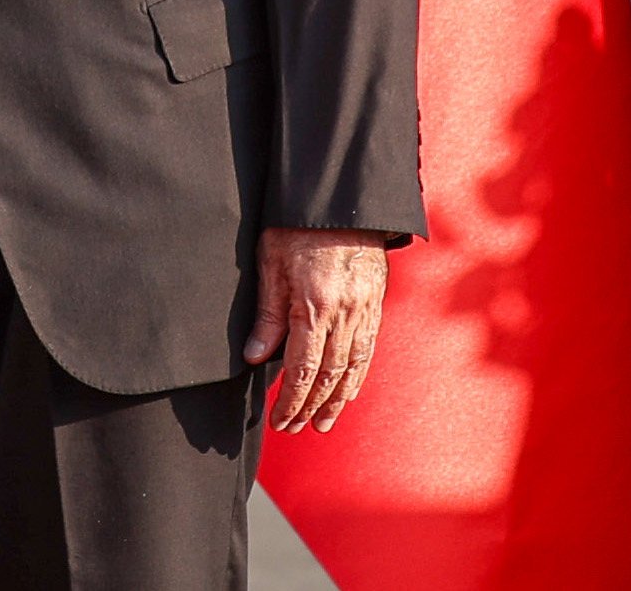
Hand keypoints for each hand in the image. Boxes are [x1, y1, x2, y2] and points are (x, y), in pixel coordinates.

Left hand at [245, 226, 389, 432]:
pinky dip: (356, 376)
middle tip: (294, 428)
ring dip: (336, 400)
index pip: (302, 369)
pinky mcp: (374, 305)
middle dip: (310, 407)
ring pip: (352, 368)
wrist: (341, 202)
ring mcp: (364, 312)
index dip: (291, 400)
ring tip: (322, 423)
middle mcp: (344, 316)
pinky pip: (368, 351)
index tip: (280, 420)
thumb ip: (267, 313)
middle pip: (328, 376)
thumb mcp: (269, 263)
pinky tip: (346, 390)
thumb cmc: (296, 227)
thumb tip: (256, 357)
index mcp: (314, 307)